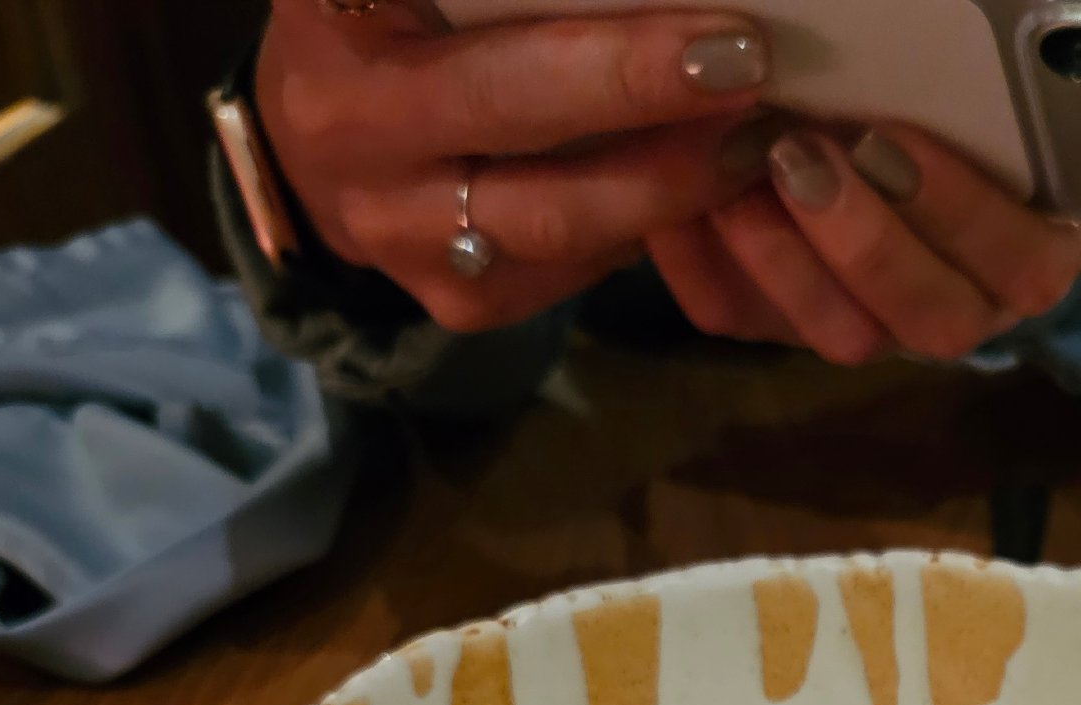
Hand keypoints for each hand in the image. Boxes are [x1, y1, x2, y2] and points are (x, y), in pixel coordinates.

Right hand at [256, 0, 777, 330]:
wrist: (327, 148)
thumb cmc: (397, 24)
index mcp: (341, 31)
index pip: (477, 43)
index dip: (593, 47)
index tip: (706, 30)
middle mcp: (351, 136)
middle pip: (513, 116)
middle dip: (639, 93)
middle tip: (746, 66)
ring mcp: (400, 237)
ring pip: (557, 219)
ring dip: (671, 180)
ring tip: (753, 134)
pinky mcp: (459, 302)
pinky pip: (574, 267)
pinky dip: (651, 226)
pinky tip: (712, 186)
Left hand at [647, 124, 1080, 365]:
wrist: (822, 113)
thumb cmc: (921, 94)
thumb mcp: (950, 90)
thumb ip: (946, 87)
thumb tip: (904, 46)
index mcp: (1025, 248)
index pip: (1027, 263)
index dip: (962, 210)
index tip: (889, 136)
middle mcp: (959, 302)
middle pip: (937, 319)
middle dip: (866, 241)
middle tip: (799, 155)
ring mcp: (872, 325)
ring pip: (848, 337)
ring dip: (788, 264)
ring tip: (736, 184)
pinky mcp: (784, 325)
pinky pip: (746, 319)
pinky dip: (711, 265)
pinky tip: (681, 208)